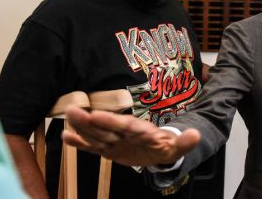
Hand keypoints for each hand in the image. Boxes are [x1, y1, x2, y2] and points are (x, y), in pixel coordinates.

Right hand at [62, 106, 200, 166]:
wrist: (159, 149)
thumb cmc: (167, 147)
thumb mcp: (178, 147)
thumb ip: (184, 142)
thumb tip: (196, 135)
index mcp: (141, 132)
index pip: (127, 126)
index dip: (114, 122)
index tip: (99, 116)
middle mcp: (125, 133)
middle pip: (107, 127)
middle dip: (91, 121)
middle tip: (74, 110)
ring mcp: (116, 141)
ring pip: (97, 134)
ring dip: (82, 126)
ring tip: (68, 116)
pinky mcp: (109, 150)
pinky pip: (93, 147)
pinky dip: (80, 143)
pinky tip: (65, 136)